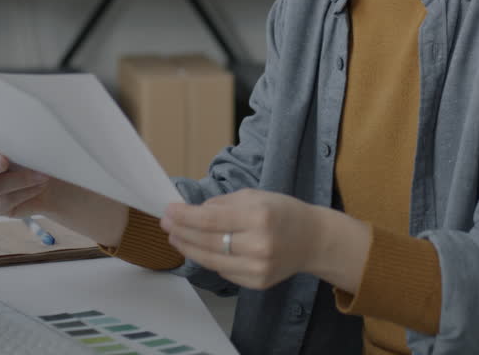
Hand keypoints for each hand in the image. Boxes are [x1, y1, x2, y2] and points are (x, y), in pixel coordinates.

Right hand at [0, 123, 52, 217]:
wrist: (51, 184)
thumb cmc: (38, 158)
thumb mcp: (33, 143)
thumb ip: (23, 137)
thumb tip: (32, 129)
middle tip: (4, 162)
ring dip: (21, 180)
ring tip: (42, 176)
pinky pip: (3, 202)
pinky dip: (25, 193)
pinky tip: (38, 187)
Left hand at [161, 189, 336, 290]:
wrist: (313, 240)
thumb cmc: (284, 213)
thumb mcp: (256, 196)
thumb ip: (224, 204)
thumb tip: (194, 211)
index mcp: (259, 217)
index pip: (210, 220)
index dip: (185, 216)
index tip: (169, 211)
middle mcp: (258, 245)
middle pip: (207, 241)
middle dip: (182, 231)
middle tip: (166, 223)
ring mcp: (258, 267)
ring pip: (211, 260)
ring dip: (188, 248)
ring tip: (175, 237)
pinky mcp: (257, 283)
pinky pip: (223, 271)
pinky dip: (208, 259)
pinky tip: (198, 249)